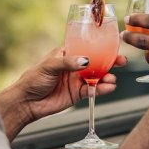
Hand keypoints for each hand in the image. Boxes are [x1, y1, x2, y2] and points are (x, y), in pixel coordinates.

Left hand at [9, 46, 127, 121]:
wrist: (27, 102)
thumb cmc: (33, 79)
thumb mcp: (50, 65)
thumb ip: (68, 63)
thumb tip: (86, 61)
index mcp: (67, 53)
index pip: (87, 46)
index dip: (101, 46)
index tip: (113, 46)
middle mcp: (74, 66)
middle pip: (97, 62)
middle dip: (110, 62)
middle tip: (121, 62)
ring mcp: (77, 80)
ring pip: (97, 77)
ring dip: (107, 77)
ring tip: (111, 80)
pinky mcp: (78, 94)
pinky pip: (93, 90)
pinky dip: (101, 89)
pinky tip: (107, 88)